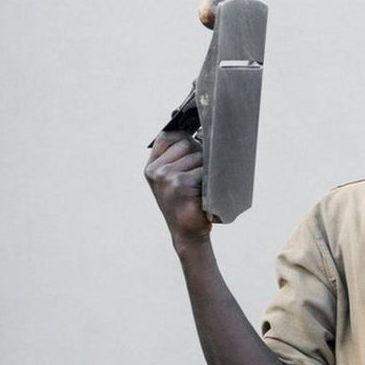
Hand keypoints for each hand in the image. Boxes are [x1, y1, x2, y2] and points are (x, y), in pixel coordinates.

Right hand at [145, 131, 211, 245]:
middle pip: (187, 143)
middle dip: (200, 154)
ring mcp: (166, 177)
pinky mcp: (180, 184)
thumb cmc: (186, 205)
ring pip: (199, 156)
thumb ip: (178, 158)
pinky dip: (212, 179)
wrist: (188, 234)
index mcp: (152, 167)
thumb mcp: (174, 180)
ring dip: (208, 168)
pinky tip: (207, 192)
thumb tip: (202, 130)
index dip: (184, 135)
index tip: (196, 141)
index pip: (168, 136)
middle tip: (201, 176)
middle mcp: (156, 171)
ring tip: (203, 186)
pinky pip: (206, 170)